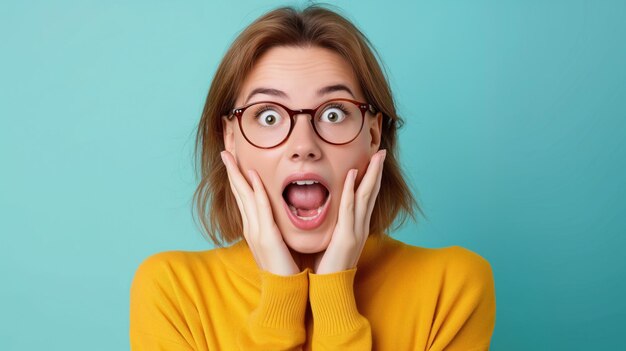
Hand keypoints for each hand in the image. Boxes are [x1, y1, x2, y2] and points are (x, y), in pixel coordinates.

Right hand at [220, 151, 299, 275]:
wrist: (283, 290)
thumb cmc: (283, 267)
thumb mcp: (275, 243)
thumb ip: (273, 228)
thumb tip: (275, 216)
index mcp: (254, 228)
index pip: (244, 198)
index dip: (238, 179)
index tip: (233, 162)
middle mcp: (251, 227)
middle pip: (239, 194)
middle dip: (232, 172)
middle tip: (225, 152)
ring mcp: (256, 231)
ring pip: (246, 197)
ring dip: (239, 176)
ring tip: (232, 158)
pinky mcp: (267, 236)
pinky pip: (261, 208)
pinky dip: (256, 191)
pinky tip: (252, 177)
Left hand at [314, 149, 385, 273]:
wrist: (330, 289)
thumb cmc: (328, 266)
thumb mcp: (333, 241)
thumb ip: (334, 227)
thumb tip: (328, 214)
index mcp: (357, 227)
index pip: (366, 198)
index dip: (371, 179)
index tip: (374, 161)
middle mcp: (360, 227)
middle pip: (371, 193)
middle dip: (377, 171)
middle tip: (382, 152)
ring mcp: (356, 231)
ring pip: (365, 197)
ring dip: (370, 175)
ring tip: (376, 157)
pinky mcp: (347, 236)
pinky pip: (349, 208)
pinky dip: (352, 190)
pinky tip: (353, 175)